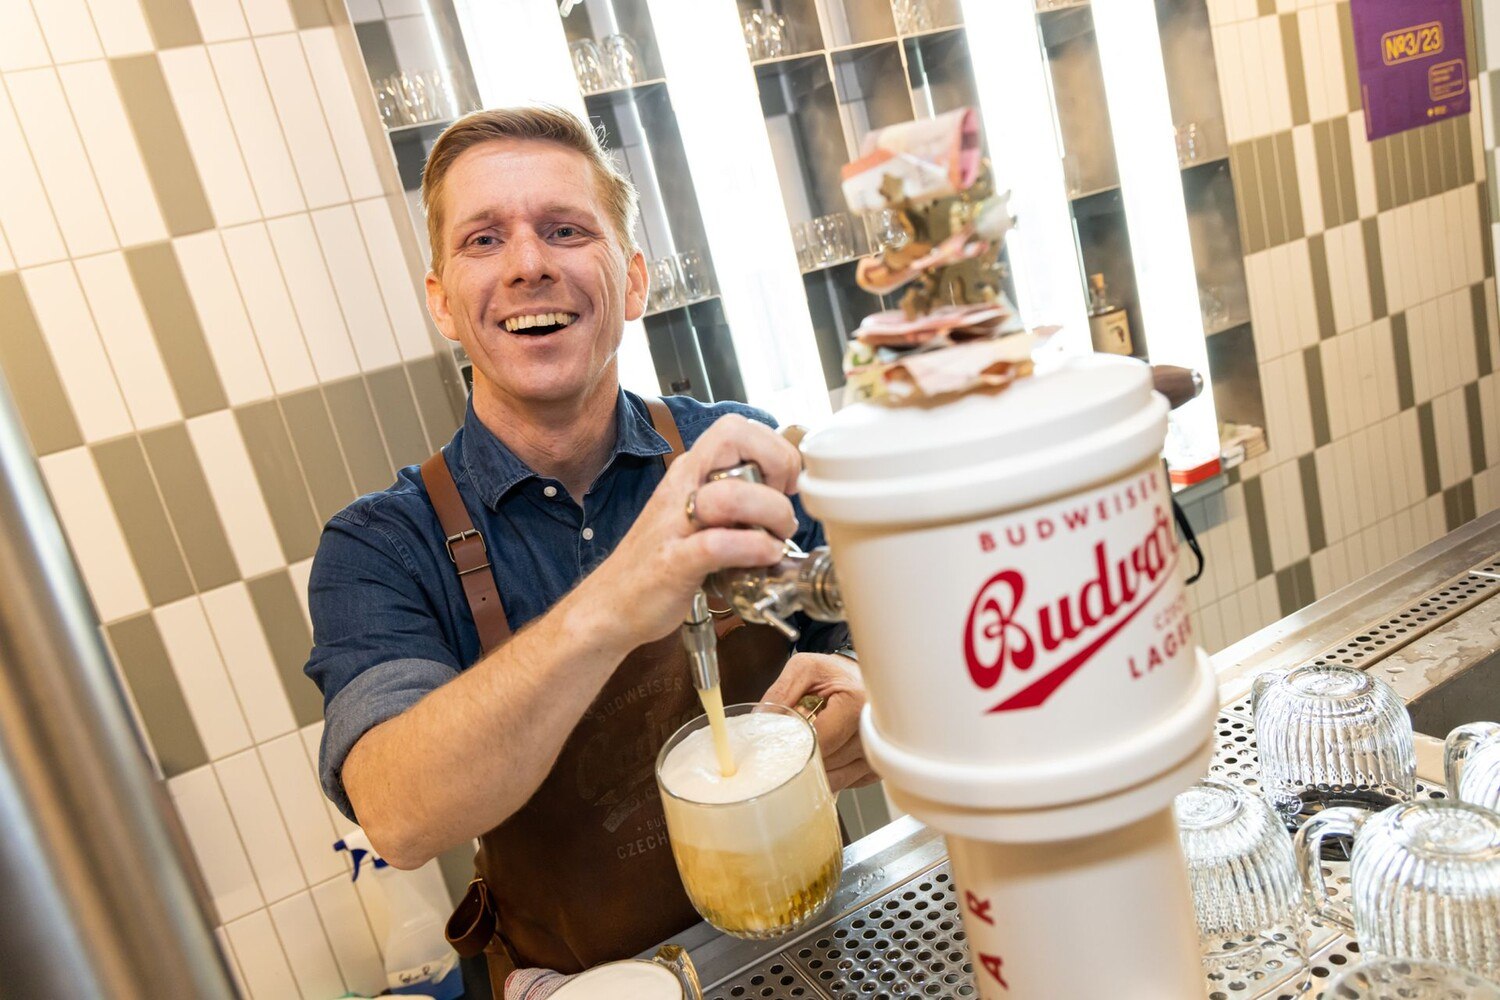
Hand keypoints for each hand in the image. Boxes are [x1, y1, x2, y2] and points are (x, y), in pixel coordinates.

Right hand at [581, 413, 801, 652]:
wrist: (610, 604)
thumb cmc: (660, 560)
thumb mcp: (699, 516)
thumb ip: (734, 502)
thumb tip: (783, 501)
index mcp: (690, 471)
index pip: (737, 427)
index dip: (774, 448)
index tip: (784, 483)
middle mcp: (681, 486)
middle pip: (734, 437)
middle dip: (777, 464)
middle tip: (782, 503)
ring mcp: (674, 523)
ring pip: (732, 494)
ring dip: (771, 513)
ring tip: (777, 537)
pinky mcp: (674, 562)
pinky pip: (718, 544)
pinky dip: (753, 548)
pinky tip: (764, 557)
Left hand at [763, 652, 876, 791]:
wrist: (857, 679)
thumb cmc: (833, 674)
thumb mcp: (804, 669)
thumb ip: (780, 692)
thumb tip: (760, 720)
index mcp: (855, 703)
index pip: (821, 741)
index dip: (795, 746)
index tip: (779, 745)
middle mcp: (871, 730)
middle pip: (827, 763)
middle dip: (801, 758)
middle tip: (788, 746)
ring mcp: (875, 752)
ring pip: (836, 779)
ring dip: (814, 771)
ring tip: (806, 749)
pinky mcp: (874, 767)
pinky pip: (846, 783)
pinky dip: (829, 775)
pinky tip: (823, 757)